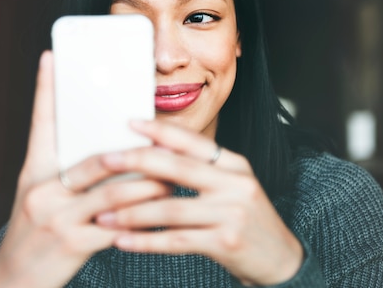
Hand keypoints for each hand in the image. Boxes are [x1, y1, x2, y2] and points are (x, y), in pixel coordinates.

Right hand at [0, 52, 170, 287]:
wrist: (14, 281)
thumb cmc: (36, 231)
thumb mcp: (41, 196)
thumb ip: (69, 173)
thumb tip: (114, 152)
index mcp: (34, 173)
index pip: (41, 124)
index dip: (45, 89)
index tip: (51, 57)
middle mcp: (43, 191)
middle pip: (96, 160)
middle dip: (135, 154)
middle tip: (163, 144)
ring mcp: (57, 218)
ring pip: (114, 192)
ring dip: (149, 185)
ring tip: (171, 179)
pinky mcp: (74, 244)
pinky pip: (120, 227)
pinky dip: (143, 221)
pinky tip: (161, 216)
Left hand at [95, 120, 302, 285]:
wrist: (279, 258)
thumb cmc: (245, 219)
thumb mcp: (232, 185)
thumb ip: (201, 169)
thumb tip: (156, 149)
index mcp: (235, 164)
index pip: (192, 141)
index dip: (159, 130)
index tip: (130, 123)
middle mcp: (235, 184)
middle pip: (177, 168)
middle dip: (136, 163)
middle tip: (105, 161)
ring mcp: (232, 213)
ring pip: (170, 208)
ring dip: (132, 213)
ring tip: (103, 216)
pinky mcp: (226, 242)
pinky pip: (176, 241)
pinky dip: (145, 242)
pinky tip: (122, 242)